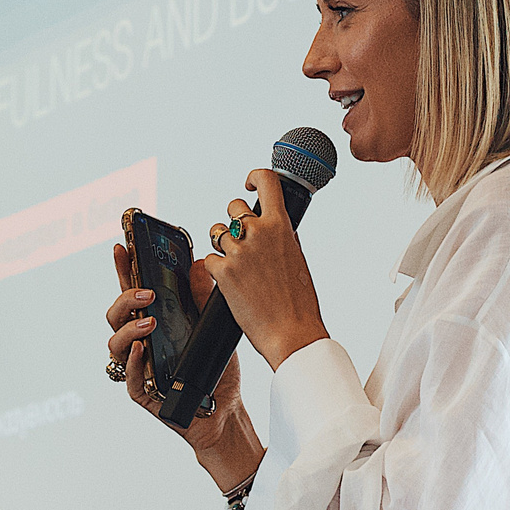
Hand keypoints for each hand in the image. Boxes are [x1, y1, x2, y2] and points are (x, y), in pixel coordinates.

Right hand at [107, 242, 261, 493]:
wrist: (226, 409)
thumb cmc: (216, 368)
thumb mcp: (212, 326)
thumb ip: (202, 295)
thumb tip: (198, 262)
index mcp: (154, 321)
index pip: (132, 290)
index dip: (122, 268)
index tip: (120, 246)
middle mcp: (140, 341)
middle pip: (115, 314)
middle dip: (126, 298)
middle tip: (148, 294)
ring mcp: (136, 366)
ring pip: (114, 343)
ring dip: (129, 329)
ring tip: (150, 322)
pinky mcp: (140, 392)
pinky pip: (126, 376)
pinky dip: (132, 360)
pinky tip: (143, 350)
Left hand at [200, 170, 329, 371]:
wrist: (291, 332)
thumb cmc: (299, 301)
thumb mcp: (297, 259)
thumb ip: (281, 237)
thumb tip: (272, 226)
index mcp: (281, 226)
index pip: (267, 181)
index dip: (254, 177)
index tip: (249, 185)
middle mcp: (258, 233)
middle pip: (233, 207)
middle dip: (234, 221)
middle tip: (242, 241)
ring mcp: (238, 251)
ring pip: (217, 232)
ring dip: (222, 244)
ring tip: (237, 265)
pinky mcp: (222, 271)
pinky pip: (210, 260)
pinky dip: (217, 270)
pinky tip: (231, 283)